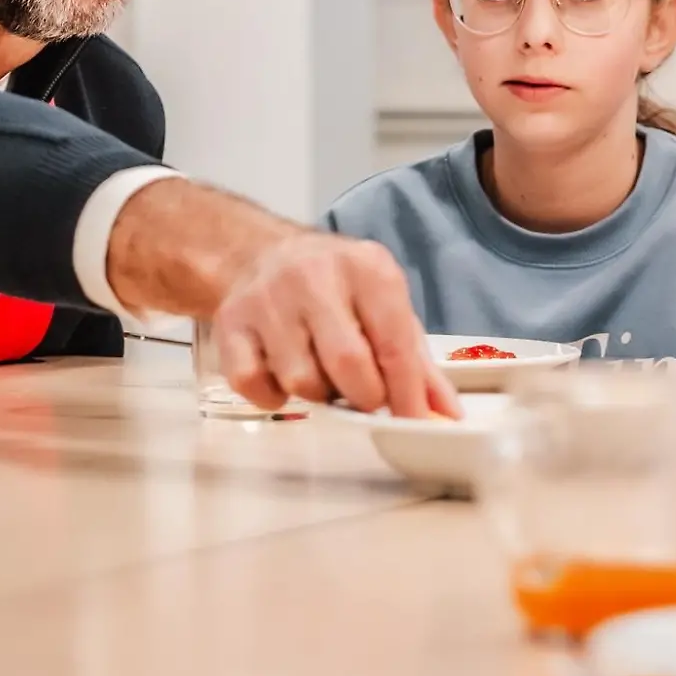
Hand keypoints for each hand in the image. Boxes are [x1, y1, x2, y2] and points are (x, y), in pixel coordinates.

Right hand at [211, 231, 457, 418]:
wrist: (258, 252)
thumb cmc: (333, 286)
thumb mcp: (381, 305)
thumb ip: (414, 360)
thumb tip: (445, 413)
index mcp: (365, 268)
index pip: (393, 343)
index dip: (407, 393)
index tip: (414, 423)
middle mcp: (313, 277)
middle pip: (347, 364)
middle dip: (363, 397)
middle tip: (364, 397)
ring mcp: (266, 299)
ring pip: (301, 381)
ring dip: (318, 395)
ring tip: (320, 373)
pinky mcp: (230, 323)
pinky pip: (253, 384)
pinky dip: (273, 395)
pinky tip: (282, 374)